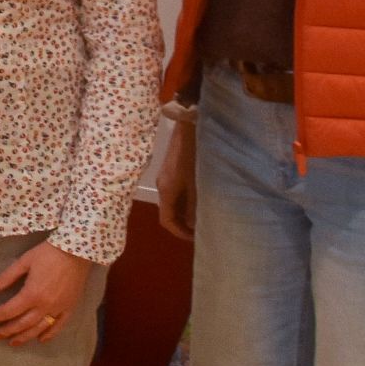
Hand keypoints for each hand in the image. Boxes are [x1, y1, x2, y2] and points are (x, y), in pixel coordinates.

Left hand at [0, 240, 94, 345]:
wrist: (77, 252)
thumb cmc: (48, 254)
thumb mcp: (25, 261)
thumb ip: (8, 276)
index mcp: (31, 294)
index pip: (10, 310)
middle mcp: (44, 306)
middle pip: (23, 324)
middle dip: (8, 330)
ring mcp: (58, 309)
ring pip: (39, 329)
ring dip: (25, 337)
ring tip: (14, 342)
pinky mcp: (69, 308)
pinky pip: (59, 326)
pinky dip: (49, 335)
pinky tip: (41, 340)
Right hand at [155, 121, 195, 239]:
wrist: (189, 126)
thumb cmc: (194, 156)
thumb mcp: (198, 184)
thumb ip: (194, 206)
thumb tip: (192, 224)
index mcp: (166, 191)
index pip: (167, 220)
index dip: (179, 233)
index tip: (194, 239)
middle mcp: (162, 186)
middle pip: (169, 212)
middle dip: (183, 224)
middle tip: (200, 230)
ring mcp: (166, 177)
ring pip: (173, 202)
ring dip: (185, 212)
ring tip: (202, 216)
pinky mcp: (172, 169)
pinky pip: (176, 192)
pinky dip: (185, 201)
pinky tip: (199, 199)